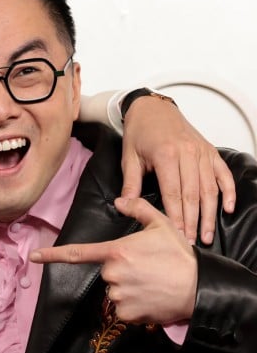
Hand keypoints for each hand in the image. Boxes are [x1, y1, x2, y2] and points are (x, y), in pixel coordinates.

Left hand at [29, 197, 196, 324]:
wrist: (200, 287)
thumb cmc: (180, 256)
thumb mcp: (162, 225)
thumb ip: (138, 210)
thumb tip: (119, 201)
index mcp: (117, 251)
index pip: (77, 253)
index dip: (52, 255)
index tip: (33, 257)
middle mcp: (113, 274)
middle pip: (106, 274)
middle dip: (121, 272)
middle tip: (147, 270)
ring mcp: (119, 295)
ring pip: (115, 292)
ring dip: (129, 289)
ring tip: (152, 284)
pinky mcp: (127, 313)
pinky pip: (122, 310)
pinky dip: (134, 306)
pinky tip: (151, 298)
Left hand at [120, 95, 235, 244]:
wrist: (153, 109)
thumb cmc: (140, 132)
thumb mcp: (129, 157)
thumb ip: (131, 182)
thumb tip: (124, 205)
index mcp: (166, 155)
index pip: (173, 193)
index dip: (175, 216)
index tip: (175, 235)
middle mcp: (188, 153)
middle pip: (193, 194)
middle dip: (193, 222)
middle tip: (191, 243)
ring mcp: (201, 152)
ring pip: (210, 188)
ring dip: (210, 213)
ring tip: (207, 234)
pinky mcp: (210, 151)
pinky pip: (223, 174)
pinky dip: (228, 191)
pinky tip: (228, 209)